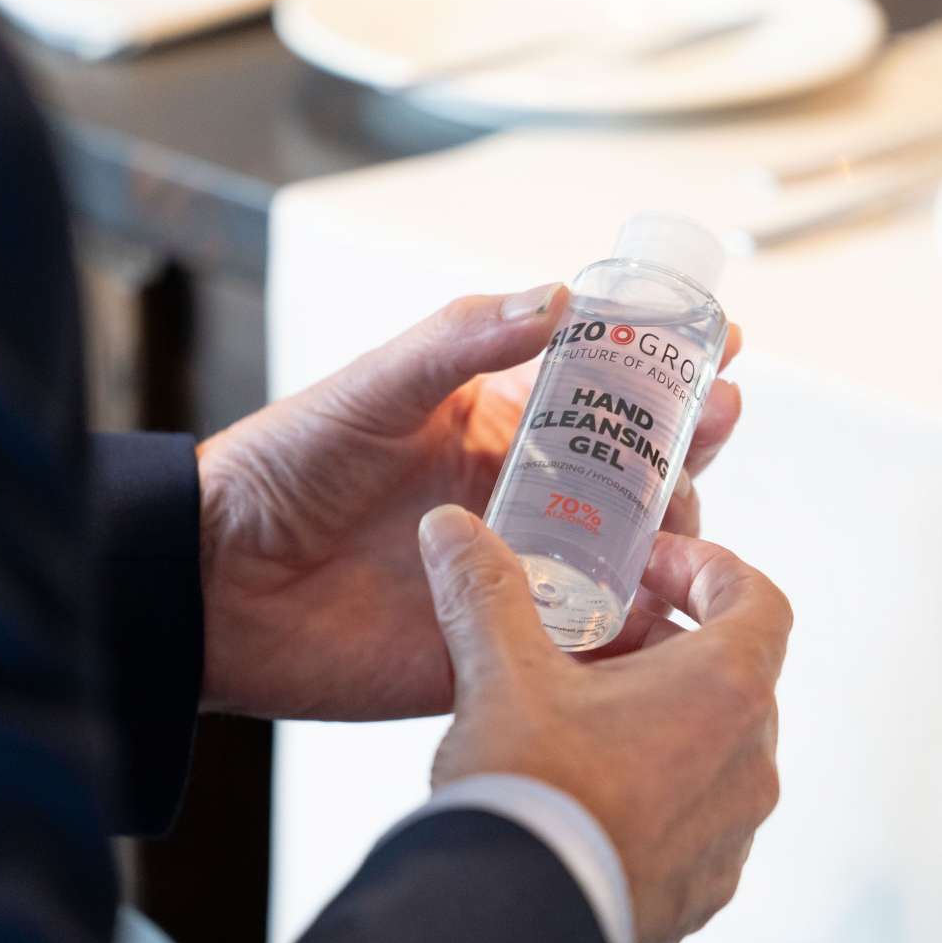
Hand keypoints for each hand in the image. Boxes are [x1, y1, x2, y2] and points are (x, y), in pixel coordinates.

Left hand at [195, 286, 741, 719]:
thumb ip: (461, 340)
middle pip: (635, 474)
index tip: (722, 340)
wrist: (219, 585)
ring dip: (675, 533)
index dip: (664, 369)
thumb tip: (556, 296)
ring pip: (629, 555)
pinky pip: (589, 642)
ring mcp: (520, 573)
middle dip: (688, 444)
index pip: (602, 391)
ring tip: (686, 515)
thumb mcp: (375, 386)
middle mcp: (521, 497)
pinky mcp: (506, 646)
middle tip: (716, 419)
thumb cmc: (285, 467)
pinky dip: (639, 631)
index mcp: (496, 427)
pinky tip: (673, 613)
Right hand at [418, 505, 789, 942]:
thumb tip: (452, 528)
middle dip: (666, 644)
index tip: (648, 567)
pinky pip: (695, 821)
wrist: (515, 930)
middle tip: (595, 636)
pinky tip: (583, 792)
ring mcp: (732, 837)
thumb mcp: (500, 673)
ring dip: (661, 719)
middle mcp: (751, 764)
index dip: (707, 569)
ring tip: (579, 714)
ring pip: (715, 751)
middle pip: (732, 673)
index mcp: (727, 692)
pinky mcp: (701, 893)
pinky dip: (654, 789)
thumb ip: (484, 590)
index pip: (758, 600)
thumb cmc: (533, 795)